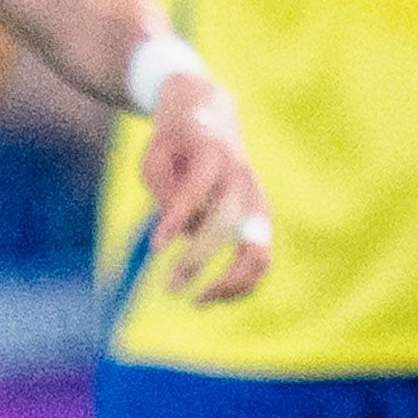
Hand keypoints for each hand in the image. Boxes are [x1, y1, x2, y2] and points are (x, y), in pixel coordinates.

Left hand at [140, 75, 270, 302]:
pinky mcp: (262, 217)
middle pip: (226, 226)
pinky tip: (215, 296)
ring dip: (231, 282)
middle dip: (199, 259)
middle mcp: (241, 179)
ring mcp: (258, 200)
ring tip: (198, 302)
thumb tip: (181, 235)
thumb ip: (166, 194)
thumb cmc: (173, 142)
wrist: (209, 115)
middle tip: (170, 287)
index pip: (195, 193)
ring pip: (257, 250)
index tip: (155, 249)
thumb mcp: (155, 158)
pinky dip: (244, 282)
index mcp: (211, 156)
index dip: (176, 221)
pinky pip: (261, 257)